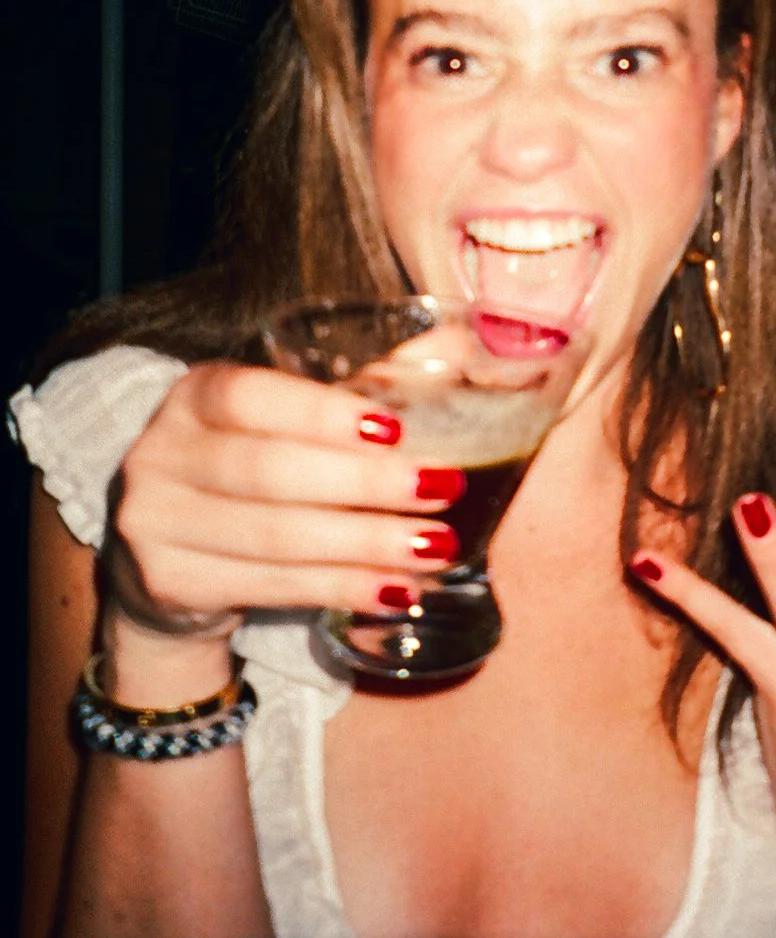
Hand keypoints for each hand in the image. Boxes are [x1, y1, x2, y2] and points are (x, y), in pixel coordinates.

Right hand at [104, 361, 464, 641]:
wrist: (167, 552)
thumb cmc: (252, 464)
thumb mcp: (294, 417)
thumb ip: (369, 381)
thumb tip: (457, 348)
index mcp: (195, 394)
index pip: (248, 397)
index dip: (321, 413)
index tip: (395, 430)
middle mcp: (162, 453)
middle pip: (269, 472)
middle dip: (365, 484)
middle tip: (443, 487)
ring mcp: (156, 522)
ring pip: (275, 537)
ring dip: (367, 544)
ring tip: (437, 546)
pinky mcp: (169, 582)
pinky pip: (271, 587)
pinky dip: (342, 588)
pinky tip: (396, 589)